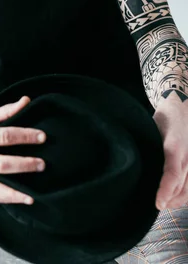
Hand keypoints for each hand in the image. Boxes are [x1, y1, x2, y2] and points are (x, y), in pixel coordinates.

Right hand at [0, 95, 46, 204]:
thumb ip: (3, 111)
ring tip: (32, 196)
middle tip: (43, 164)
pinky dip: (4, 199)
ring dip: (14, 194)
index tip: (42, 137)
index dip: (25, 136)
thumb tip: (26, 101)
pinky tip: (18, 199)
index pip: (5, 136)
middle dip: (24, 165)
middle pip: (2, 164)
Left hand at [152, 95, 187, 209]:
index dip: (166, 189)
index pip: (172, 172)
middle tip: (153, 206)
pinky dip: (184, 195)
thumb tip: (130, 161)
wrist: (183, 107)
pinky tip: (173, 199)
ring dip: (176, 200)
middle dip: (168, 199)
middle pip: (181, 185)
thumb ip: (146, 145)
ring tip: (162, 205)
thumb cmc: (164, 118)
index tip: (158, 203)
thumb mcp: (152, 127)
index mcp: (174, 145)